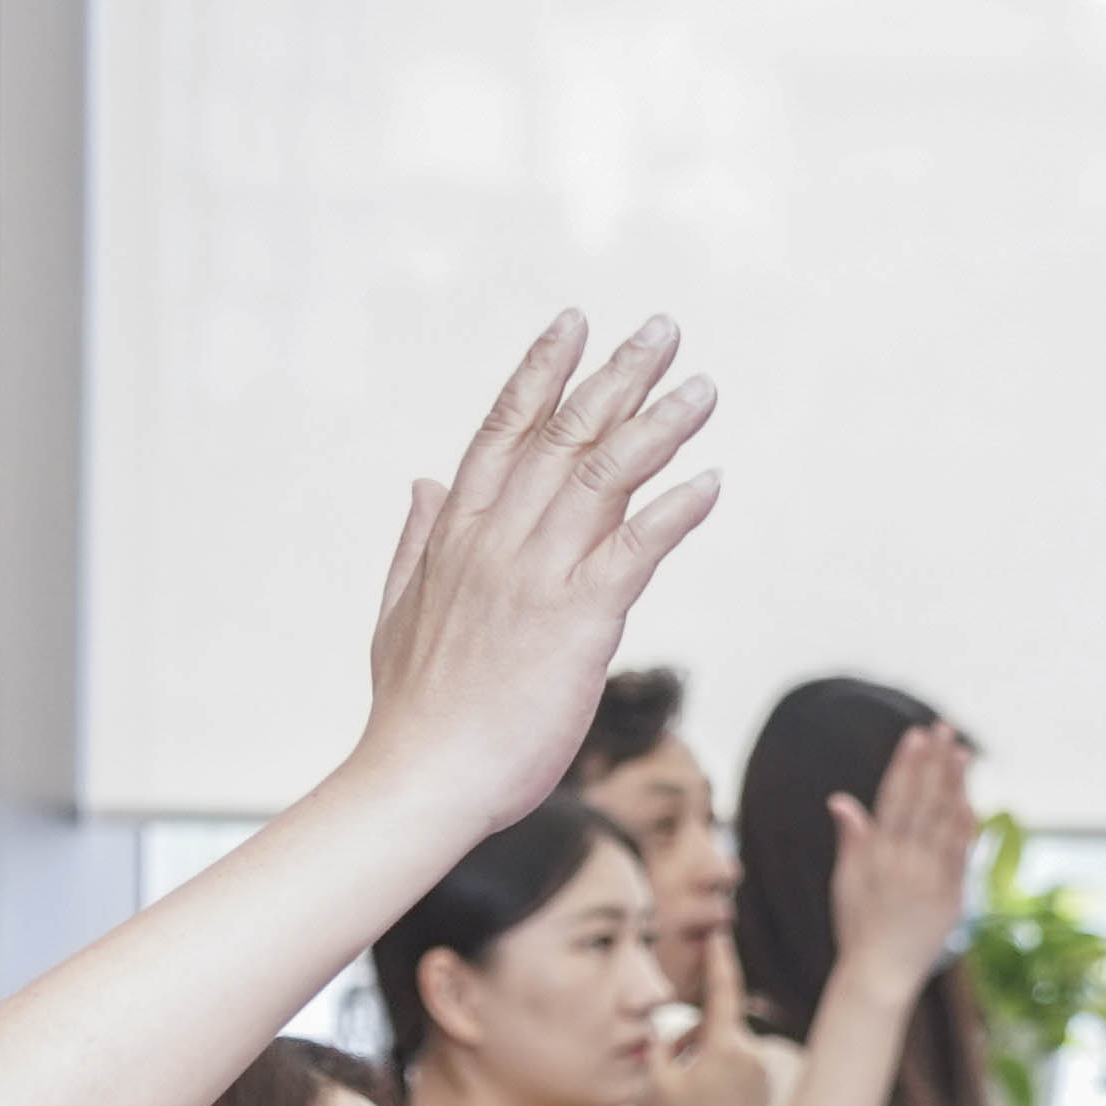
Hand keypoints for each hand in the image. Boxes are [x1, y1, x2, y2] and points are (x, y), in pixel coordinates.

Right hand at [360, 313, 720, 828]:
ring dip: (658, 425)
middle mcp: (496, 544)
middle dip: (615, 376)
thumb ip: (416, 542)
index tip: (572, 324)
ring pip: (603, 478)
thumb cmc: (413, 713)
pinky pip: (635, 552)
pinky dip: (675, 513)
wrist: (420, 781)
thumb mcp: (396, 614)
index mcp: (455, 538)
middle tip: (662, 329)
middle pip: (563, 438)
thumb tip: (422, 484)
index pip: (502, 434)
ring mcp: (535, 579)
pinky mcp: (577, 623)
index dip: (539, 374)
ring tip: (702, 387)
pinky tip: (710, 483)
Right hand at [643, 930, 769, 1105]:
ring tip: (681, 1088)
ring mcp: (760, 1067)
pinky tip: (700, 1096)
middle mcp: (750, 1051)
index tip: (718, 932)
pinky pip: (735, 1059)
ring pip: (723, 1041)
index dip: (719, 959)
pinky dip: (714, 1067)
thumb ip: (653, 1046)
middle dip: (687, 1036)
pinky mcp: (763, 1081)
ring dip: (699, 1053)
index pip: (723, 990)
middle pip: (714, 1022)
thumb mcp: (656, 1084)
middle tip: (666, 1063)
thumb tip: (652, 1027)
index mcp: (726, 1046)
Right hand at [826, 721, 978, 999]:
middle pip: (922, 801)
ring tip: (962, 751)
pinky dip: (968, 823)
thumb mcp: (845, 881)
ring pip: (945, 820)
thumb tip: (840, 800)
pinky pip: (962, 851)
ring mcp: (930, 877)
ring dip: (955, 783)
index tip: (914, 736)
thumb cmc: (857, 927)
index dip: (905, 765)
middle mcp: (903, 861)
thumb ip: (851, 839)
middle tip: (943, 729)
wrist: (878, 973)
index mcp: (875, 855)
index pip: (893, 798)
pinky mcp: (951, 895)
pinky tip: (972, 797)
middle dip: (933, 762)